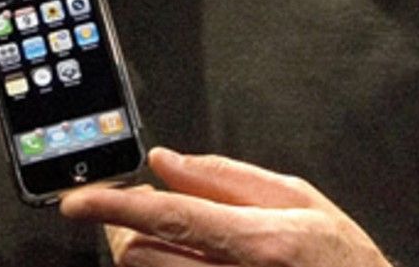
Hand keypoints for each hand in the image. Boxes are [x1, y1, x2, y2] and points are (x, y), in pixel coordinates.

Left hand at [60, 147, 392, 266]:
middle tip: (146, 217)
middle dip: (131, 232)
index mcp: (260, 242)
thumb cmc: (343, 262)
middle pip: (141, 256)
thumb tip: (166, 162)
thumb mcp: (301, 202)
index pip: (168, 217)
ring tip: (179, 244)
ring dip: (148, 258)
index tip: (76, 201)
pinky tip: (190, 261)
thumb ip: (228, 178)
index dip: (114, 206)